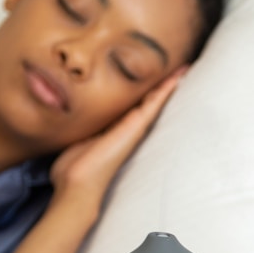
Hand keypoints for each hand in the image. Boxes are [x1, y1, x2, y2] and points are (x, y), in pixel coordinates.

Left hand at [50, 67, 185, 206]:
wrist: (77, 184)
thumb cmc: (73, 169)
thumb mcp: (75, 140)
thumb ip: (79, 131)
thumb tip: (69, 124)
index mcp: (113, 130)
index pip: (131, 107)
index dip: (142, 92)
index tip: (150, 77)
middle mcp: (127, 129)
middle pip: (148, 102)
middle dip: (162, 86)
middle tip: (179, 69)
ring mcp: (134, 128)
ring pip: (155, 101)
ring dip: (170, 84)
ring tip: (184, 69)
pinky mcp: (136, 127)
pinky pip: (155, 102)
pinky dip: (167, 88)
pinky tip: (179, 75)